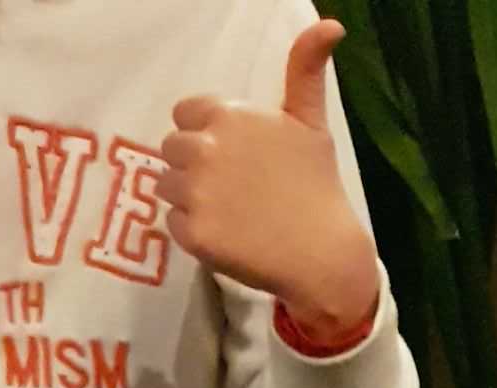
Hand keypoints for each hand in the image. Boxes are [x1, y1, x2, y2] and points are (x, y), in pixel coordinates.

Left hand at [158, 21, 378, 342]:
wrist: (324, 255)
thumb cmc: (317, 186)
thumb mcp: (311, 122)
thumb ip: (305, 70)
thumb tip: (330, 23)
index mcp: (226, 116)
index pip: (184, 115)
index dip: (206, 136)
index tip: (234, 158)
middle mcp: (205, 149)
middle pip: (171, 150)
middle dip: (194, 166)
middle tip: (232, 190)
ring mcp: (196, 193)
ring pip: (167, 187)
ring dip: (189, 199)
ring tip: (229, 214)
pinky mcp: (194, 234)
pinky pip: (172, 224)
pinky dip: (194, 233)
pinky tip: (227, 237)